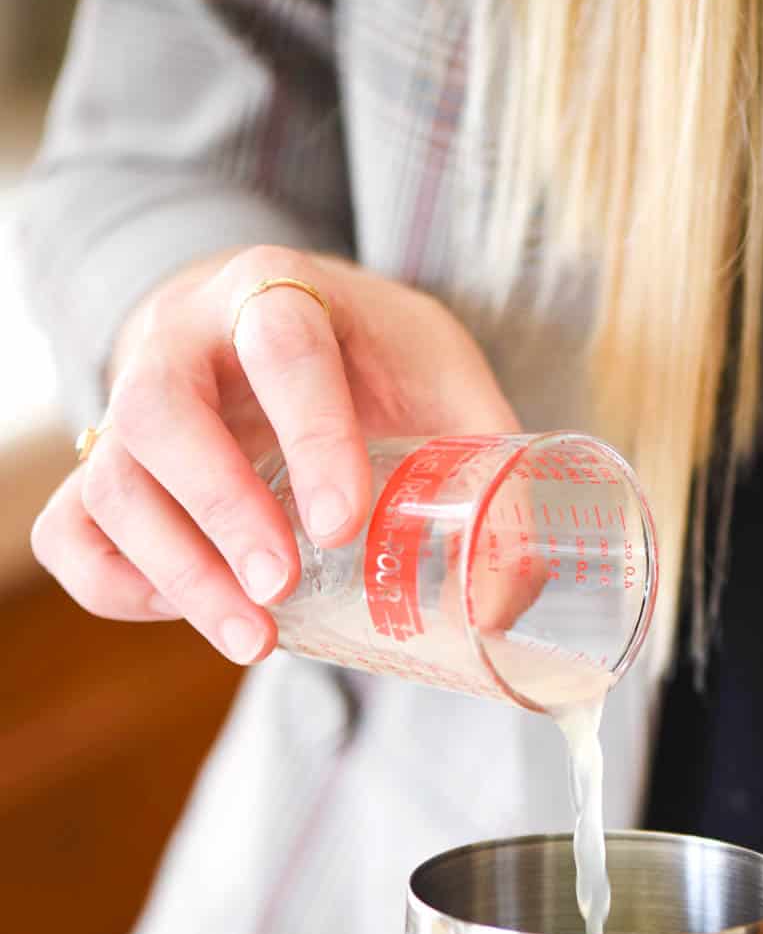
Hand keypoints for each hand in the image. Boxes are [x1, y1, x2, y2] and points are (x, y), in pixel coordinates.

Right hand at [30, 245, 516, 662]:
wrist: (272, 322)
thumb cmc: (368, 357)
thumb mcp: (439, 374)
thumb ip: (486, 462)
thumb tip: (523, 583)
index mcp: (279, 294)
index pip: (281, 345)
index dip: (309, 435)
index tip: (341, 524)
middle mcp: (184, 338)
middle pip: (161, 413)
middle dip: (220, 510)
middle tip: (280, 588)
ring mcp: (129, 404)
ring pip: (109, 480)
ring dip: (177, 571)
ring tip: (255, 640)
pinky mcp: (106, 469)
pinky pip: (69, 531)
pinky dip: (115, 585)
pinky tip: (187, 614)